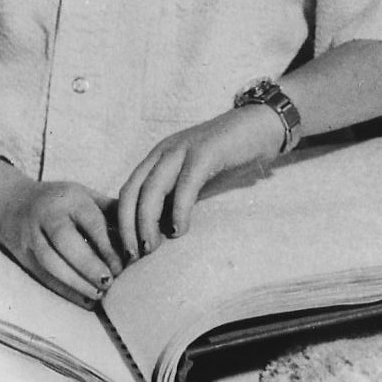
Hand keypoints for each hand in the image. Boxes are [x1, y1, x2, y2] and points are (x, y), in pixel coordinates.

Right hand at [0, 177, 122, 306]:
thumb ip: (112, 210)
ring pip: (50, 261)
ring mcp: (31, 236)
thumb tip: (145, 229)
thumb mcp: (85, 196)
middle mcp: (47, 215)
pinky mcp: (23, 256)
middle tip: (109, 283)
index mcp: (69, 198)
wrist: (11, 203)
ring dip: (75, 282)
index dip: (106, 246)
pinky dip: (65, 291)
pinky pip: (43, 276)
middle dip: (88, 265)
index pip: (90, 221)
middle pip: (65, 241)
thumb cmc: (60, 201)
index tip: (123, 266)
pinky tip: (85, 300)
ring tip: (98, 295)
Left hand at [116, 105, 283, 258]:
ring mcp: (182, 150)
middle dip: (127, 227)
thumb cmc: (228, 159)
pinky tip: (180, 230)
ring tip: (151, 247)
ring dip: (146, 222)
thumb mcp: (194, 180)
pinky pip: (184, 185)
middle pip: (131, 191)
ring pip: (151, 189)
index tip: (127, 251)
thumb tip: (159, 233)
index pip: (127, 192)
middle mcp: (163, 152)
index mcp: (157, 159)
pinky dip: (178, 210)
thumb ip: (176, 198)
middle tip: (134, 255)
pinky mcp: (205, 152)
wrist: (260, 126)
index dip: (122, 223)